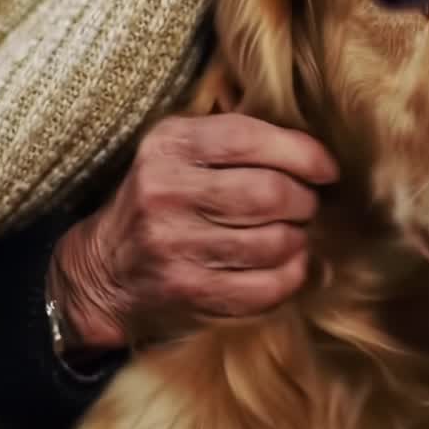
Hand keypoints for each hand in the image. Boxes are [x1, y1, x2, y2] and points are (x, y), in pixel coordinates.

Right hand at [48, 113, 337, 350]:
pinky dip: (290, 275)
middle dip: (304, 201)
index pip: (250, 138)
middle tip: (306, 205)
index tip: (326, 169)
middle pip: (270, 193)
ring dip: (299, 239)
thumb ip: (234, 139)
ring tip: (293, 234)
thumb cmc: (160, 200)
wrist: (101, 270)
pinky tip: (286, 265)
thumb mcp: (178, 150)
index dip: (303, 153)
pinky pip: (265, 286)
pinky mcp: (188, 290)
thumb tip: (313, 147)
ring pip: (274, 242)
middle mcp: (167, 192)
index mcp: (169, 145)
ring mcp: (175, 245)